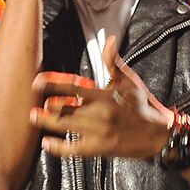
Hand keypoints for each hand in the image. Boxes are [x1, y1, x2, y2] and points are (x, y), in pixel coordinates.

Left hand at [30, 36, 173, 159]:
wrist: (157, 134)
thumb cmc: (142, 105)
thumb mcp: (129, 81)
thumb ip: (113, 62)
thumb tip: (109, 40)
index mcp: (105, 95)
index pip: (74, 87)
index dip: (54, 84)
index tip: (38, 81)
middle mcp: (100, 113)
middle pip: (66, 109)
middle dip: (48, 106)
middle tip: (32, 102)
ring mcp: (98, 132)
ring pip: (66, 127)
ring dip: (47, 123)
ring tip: (33, 117)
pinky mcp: (99, 148)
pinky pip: (74, 149)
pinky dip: (58, 147)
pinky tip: (46, 144)